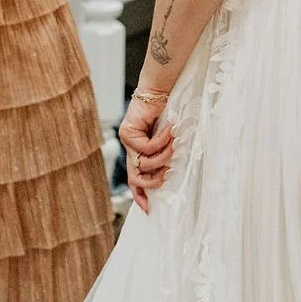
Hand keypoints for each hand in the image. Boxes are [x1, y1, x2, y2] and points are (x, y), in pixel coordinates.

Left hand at [120, 89, 176, 214]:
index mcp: (138, 153)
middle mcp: (130, 149)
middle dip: (154, 179)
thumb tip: (168, 173)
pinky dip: (162, 140)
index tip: (148, 210)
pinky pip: (146, 147)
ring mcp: (127, 141)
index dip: (141, 195)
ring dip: (163, 155)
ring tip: (173, 141)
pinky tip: (169, 128)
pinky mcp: (127, 132)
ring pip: (143, 164)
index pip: (135, 180)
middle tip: (168, 172)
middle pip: (136, 178)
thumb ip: (164, 155)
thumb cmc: (166, 114)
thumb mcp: (167, 141)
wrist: (159, 91)